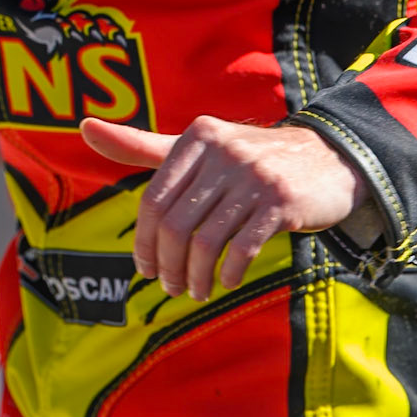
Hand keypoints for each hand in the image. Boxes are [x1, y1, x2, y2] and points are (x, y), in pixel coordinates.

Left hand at [80, 115, 369, 300]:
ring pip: (206, 241)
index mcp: (199, 135)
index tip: (145, 268)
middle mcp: (224, 150)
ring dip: (195, 275)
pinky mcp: (281, 201)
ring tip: (195, 290)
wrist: (331, 160)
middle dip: (167, 265)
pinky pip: (242, 248)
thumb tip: (85, 127)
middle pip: (175, 224)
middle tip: (169, 286)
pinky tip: (226, 281)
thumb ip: (144, 145)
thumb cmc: (252, 160)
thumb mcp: (200, 147)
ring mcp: (254, 176)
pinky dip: (228, 272)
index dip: (144, 241)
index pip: (153, 199)